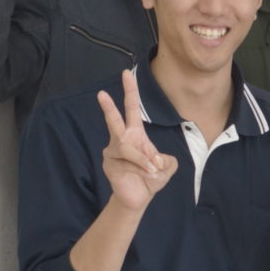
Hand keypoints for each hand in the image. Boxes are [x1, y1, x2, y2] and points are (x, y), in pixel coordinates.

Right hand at [97, 69, 176, 211]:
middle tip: (101, 93)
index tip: (126, 73)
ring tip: (152, 170)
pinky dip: (141, 168)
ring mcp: (113, 151)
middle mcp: (121, 139)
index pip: (132, 108)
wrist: (139, 197)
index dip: (131, 91)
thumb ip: (168, 161)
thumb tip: (156, 160)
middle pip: (114, 119)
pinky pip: (127, 161)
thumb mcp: (167, 167)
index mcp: (136, 134)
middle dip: (108, 106)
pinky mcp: (109, 163)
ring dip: (144, 160)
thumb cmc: (151, 177)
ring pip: (129, 148)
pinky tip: (145, 175)